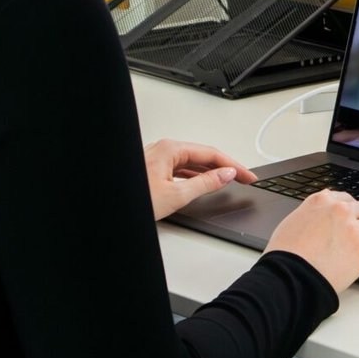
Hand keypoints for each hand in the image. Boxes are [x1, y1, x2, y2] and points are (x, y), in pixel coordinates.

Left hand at [143, 140, 257, 219]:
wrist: (110, 209)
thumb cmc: (134, 200)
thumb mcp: (176, 195)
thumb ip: (205, 183)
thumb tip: (225, 174)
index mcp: (171, 149)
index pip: (211, 154)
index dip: (233, 166)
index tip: (248, 175)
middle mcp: (164, 149)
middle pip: (203, 155)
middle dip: (225, 166)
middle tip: (244, 178)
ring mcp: (157, 157)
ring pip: (191, 162)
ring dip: (210, 171)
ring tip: (228, 180)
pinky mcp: (153, 168)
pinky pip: (180, 168)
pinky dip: (195, 175)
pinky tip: (203, 182)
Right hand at [264, 189, 358, 292]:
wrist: (287, 277)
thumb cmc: (283, 256)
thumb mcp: (291, 224)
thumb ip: (309, 216)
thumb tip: (316, 218)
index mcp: (321, 201)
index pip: (342, 199)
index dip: (350, 208)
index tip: (354, 211)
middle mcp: (340, 211)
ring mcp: (354, 230)